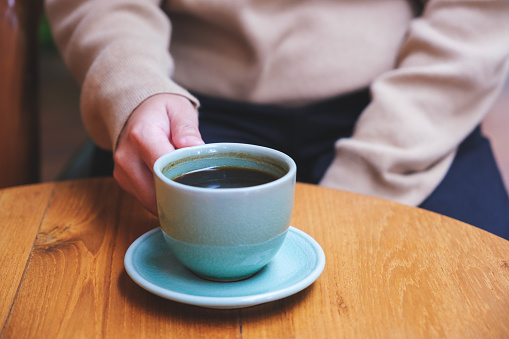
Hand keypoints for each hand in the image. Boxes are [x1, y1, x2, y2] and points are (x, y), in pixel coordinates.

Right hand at [113, 93, 203, 214]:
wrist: (137, 110)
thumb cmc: (162, 110)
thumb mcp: (179, 109)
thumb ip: (187, 129)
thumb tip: (195, 147)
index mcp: (141, 136)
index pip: (163, 169)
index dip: (183, 179)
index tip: (201, 180)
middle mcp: (127, 156)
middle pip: (155, 191)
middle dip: (179, 194)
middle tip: (199, 190)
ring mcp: (122, 170)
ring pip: (149, 200)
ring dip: (170, 197)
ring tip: (185, 184)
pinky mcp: (122, 180)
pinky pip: (144, 198)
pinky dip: (161, 196)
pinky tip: (172, 185)